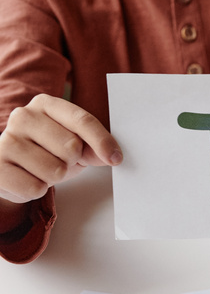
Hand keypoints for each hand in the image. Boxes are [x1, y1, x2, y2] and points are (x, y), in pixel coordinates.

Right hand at [0, 94, 121, 203]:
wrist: (12, 168)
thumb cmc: (47, 151)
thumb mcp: (76, 145)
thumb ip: (95, 147)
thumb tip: (112, 156)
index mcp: (44, 104)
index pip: (82, 120)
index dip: (102, 141)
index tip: (116, 158)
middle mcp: (22, 116)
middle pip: (71, 147)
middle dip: (71, 161)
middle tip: (58, 160)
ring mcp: (6, 140)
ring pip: (55, 170)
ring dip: (54, 177)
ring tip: (42, 169)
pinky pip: (36, 188)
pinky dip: (38, 189)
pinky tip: (28, 178)